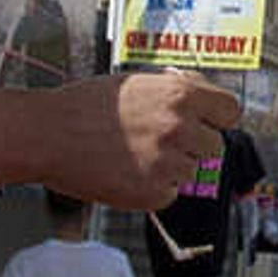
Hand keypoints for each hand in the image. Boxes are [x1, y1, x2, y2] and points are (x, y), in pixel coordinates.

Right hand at [50, 72, 243, 211]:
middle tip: (158, 140)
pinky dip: (152, 189)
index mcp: (180, 95)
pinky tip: (127, 172)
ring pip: (190, 172)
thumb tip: (202, 101)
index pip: (230, 111)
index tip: (207, 122)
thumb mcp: (136, 82)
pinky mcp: (151, 193)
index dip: (216, 118)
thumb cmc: (83, 106)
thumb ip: (174, 92)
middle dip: (192, 145)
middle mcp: (180, 128)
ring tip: (134, 154)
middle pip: (214, 146)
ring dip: (170, 168)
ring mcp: (167, 163)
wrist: (47, 134)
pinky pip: (169, 194)